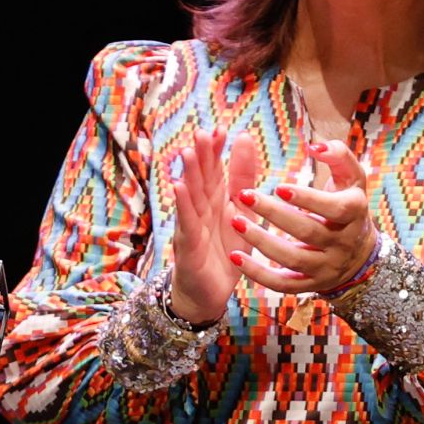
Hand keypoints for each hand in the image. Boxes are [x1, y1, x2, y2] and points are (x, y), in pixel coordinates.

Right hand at [167, 131, 262, 323]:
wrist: (209, 293)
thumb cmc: (224, 251)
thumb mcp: (242, 212)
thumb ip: (243, 178)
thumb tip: (245, 138)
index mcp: (217, 200)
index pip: (215, 170)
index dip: (216, 151)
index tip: (219, 129)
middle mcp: (202, 209)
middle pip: (201, 179)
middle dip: (201, 156)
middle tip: (201, 133)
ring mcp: (192, 226)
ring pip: (191, 197)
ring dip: (188, 175)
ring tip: (188, 153)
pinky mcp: (188, 246)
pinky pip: (186, 223)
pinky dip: (182, 206)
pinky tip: (178, 188)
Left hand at [225, 138, 377, 294]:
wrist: (360, 252)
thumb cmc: (347, 203)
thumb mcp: (352, 177)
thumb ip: (338, 155)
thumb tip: (316, 146)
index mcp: (354, 213)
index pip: (334, 209)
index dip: (308, 199)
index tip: (279, 187)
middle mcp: (343, 243)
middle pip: (308, 232)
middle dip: (274, 215)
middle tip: (244, 195)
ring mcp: (327, 267)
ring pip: (293, 259)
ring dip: (261, 242)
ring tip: (234, 221)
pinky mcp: (311, 285)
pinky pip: (283, 284)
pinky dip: (258, 274)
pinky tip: (235, 257)